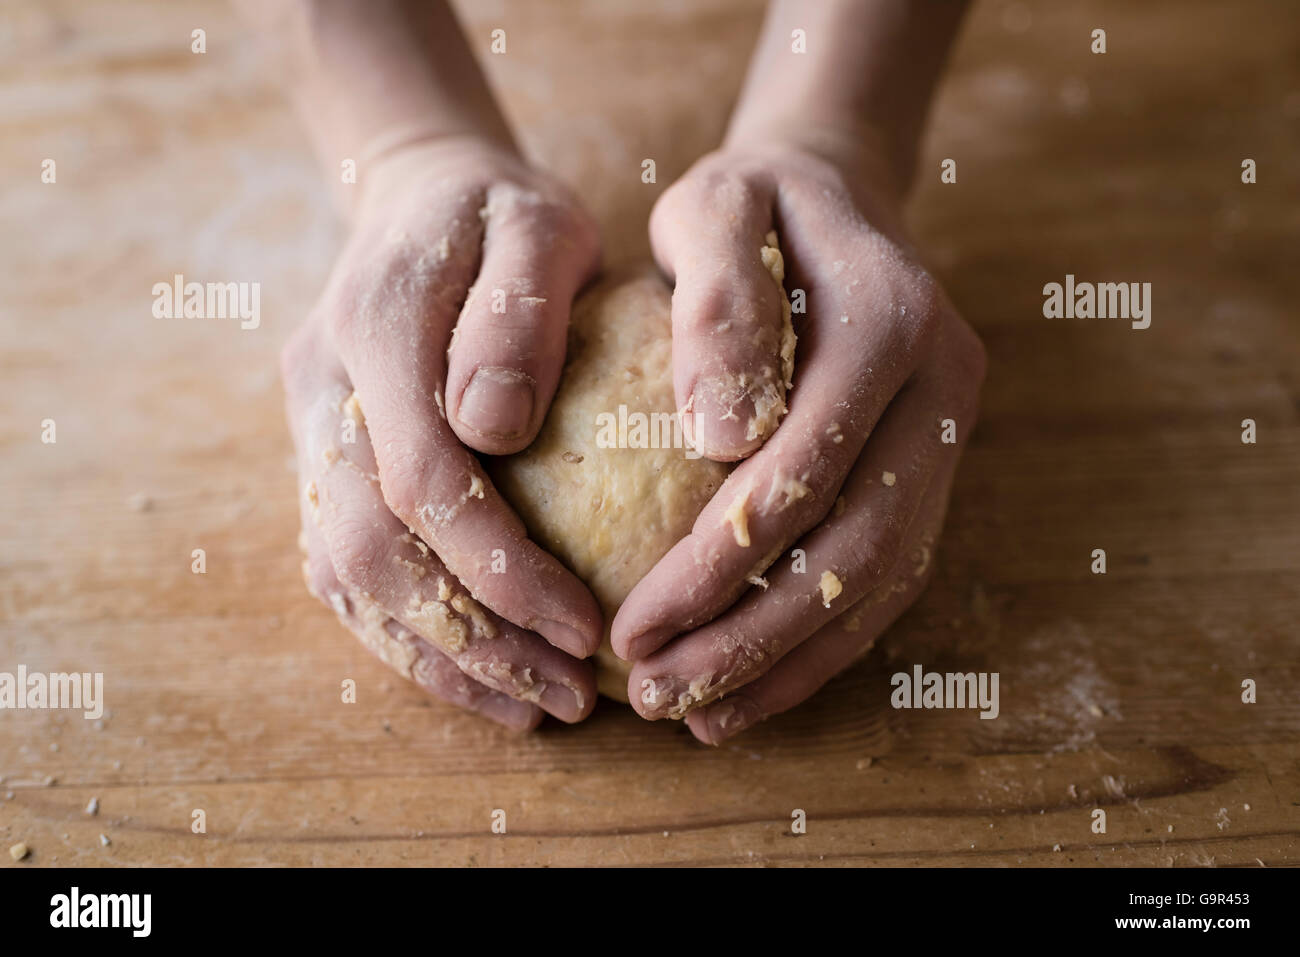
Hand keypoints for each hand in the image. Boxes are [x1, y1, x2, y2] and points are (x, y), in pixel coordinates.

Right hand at [282, 138, 602, 728]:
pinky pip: (343, 569)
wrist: (417, 196)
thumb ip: (519, 311)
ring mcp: (307, 431)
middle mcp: (321, 391)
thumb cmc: (501, 215)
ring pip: (346, 576)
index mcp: (375, 329)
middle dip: (474, 638)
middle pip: (372, 551)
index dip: (498, 568)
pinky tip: (480, 672)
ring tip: (534, 705)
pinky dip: (407, 634)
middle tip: (569, 694)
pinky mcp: (318, 462)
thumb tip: (493, 430)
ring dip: (439, 656)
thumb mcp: (536, 225)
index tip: (585, 626)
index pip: (422, 481)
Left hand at [613, 140, 985, 741]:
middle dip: (751, 638)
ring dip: (787, 662)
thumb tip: (719, 440)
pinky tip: (751, 689)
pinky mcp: (934, 471)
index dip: (718, 564)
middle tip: (657, 696)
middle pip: (853, 546)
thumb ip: (721, 303)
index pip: (803, 470)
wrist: (836, 197)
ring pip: (879, 580)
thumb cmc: (752, 208)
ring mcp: (950, 436)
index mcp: (892, 324)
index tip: (631, 629)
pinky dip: (822, 645)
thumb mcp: (715, 210)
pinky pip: (887, 577)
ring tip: (697, 717)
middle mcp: (943, 390)